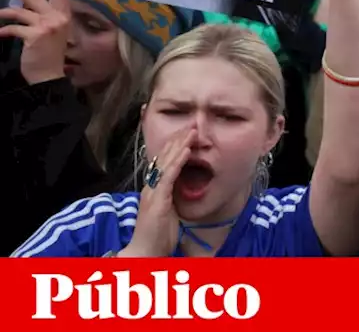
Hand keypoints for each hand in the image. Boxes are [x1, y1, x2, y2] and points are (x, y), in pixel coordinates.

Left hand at [0, 0, 70, 84]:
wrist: (49, 76)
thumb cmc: (49, 54)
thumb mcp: (52, 32)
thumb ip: (44, 16)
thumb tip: (26, 2)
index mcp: (64, 15)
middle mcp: (57, 17)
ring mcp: (46, 25)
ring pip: (19, 11)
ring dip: (4, 13)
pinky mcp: (34, 35)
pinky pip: (13, 28)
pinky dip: (3, 31)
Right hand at [118, 128, 196, 257]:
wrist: (145, 253)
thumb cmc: (158, 237)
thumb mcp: (168, 213)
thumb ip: (171, 199)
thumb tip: (181, 190)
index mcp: (153, 190)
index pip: (162, 163)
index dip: (173, 148)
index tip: (184, 135)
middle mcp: (151, 188)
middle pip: (163, 158)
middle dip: (177, 141)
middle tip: (190, 126)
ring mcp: (153, 193)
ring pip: (166, 163)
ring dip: (179, 146)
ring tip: (191, 132)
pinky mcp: (158, 200)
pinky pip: (169, 176)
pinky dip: (178, 162)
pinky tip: (187, 151)